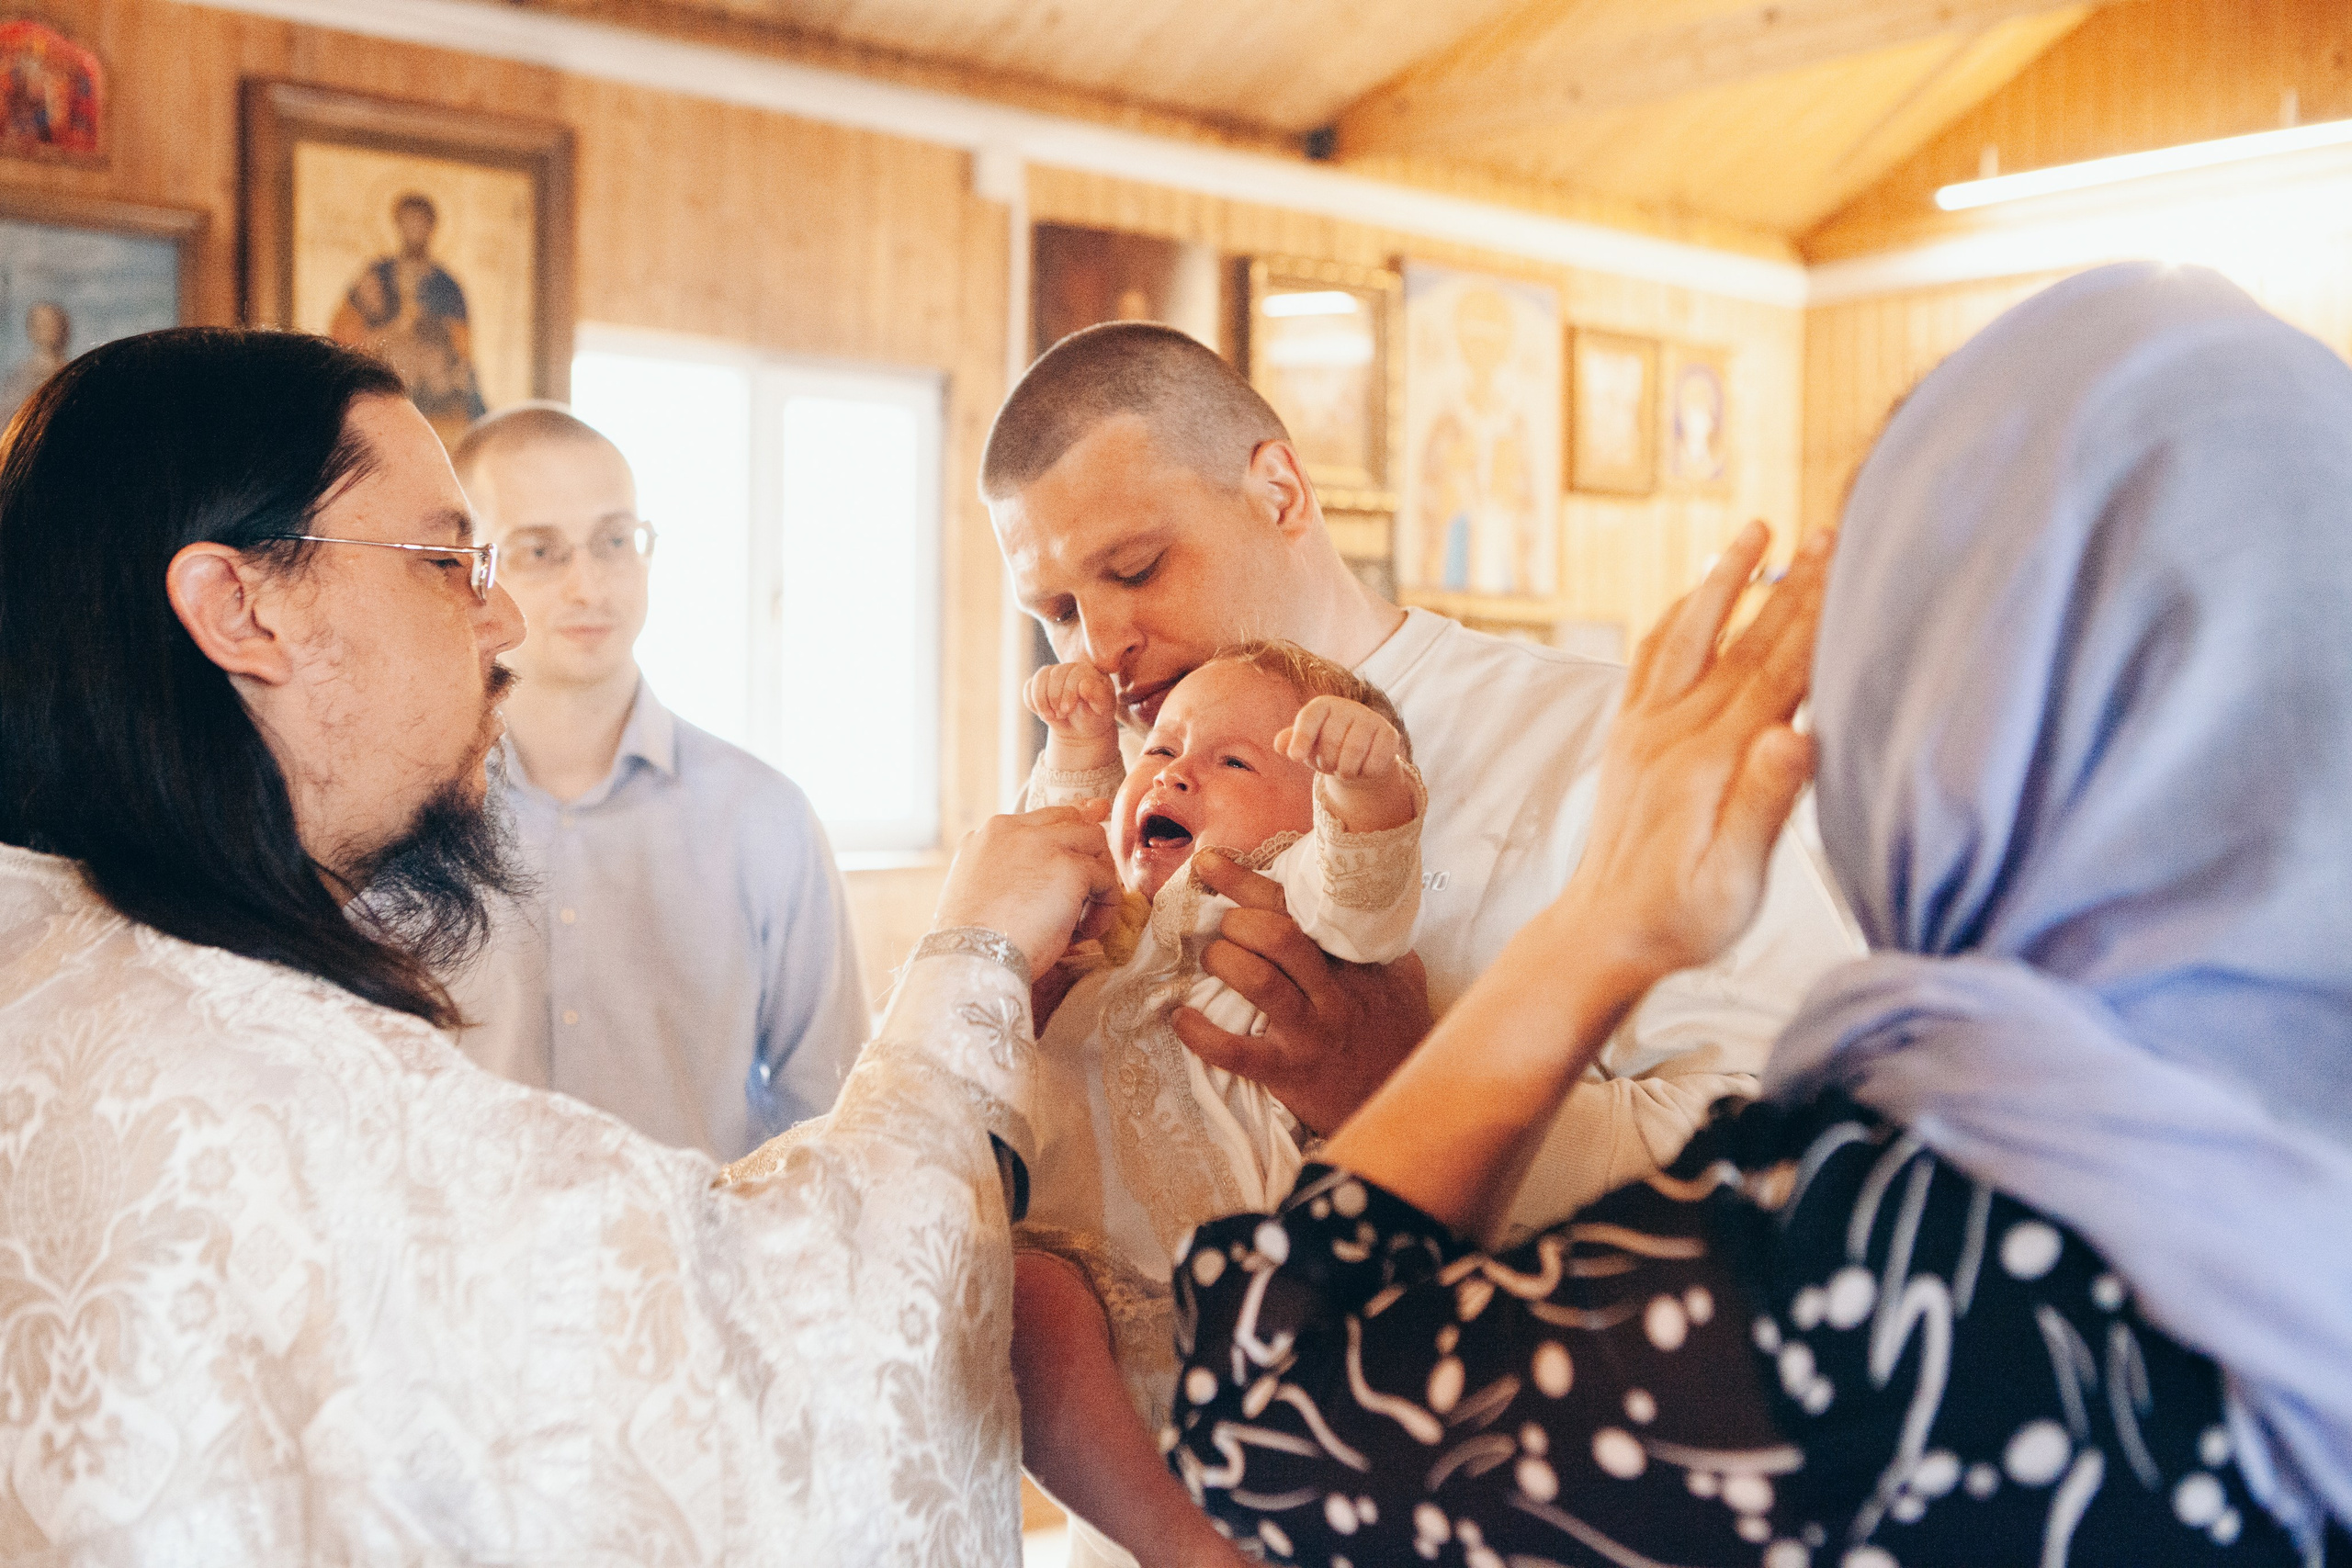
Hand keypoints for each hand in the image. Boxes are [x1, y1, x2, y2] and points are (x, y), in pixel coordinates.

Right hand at [931, 802, 1118, 975]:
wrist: (974, 957)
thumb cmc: (972, 941)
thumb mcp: (979, 890)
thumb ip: (1005, 871)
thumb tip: (1038, 879)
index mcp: (991, 834)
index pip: (1042, 818)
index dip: (1066, 831)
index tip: (1082, 843)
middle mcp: (1016, 829)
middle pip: (1071, 819)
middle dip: (1089, 848)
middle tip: (1096, 883)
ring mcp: (1045, 844)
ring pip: (1094, 840)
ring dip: (1099, 876)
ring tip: (1086, 916)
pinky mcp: (1070, 867)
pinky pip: (1106, 878)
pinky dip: (1105, 907)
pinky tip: (1088, 932)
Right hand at [1025, 661, 1117, 743]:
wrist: (1081, 729)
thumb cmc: (1095, 717)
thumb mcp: (1102, 709)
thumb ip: (1098, 696)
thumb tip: (1084, 684)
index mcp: (1089, 670)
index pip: (1074, 673)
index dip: (1067, 691)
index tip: (1067, 710)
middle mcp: (1070, 667)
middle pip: (1055, 674)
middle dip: (1054, 698)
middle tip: (1061, 715)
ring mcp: (1054, 674)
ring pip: (1039, 678)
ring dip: (1041, 701)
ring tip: (1050, 716)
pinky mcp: (1040, 684)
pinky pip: (1028, 687)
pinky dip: (1032, 702)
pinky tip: (1042, 713)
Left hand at [1169, 850, 1433, 1135]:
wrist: (1406, 1101)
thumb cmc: (1399, 1033)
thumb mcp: (1404, 978)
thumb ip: (1382, 942)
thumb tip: (1366, 902)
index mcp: (1353, 962)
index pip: (1298, 910)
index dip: (1248, 882)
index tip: (1209, 862)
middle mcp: (1332, 992)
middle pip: (1278, 937)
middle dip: (1238, 922)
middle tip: (1224, 926)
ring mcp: (1310, 1032)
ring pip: (1259, 982)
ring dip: (1223, 961)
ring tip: (1211, 959)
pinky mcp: (1289, 1072)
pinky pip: (1237, 1052)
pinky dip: (1201, 1035)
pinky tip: (1181, 1019)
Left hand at [1277, 695, 1400, 780]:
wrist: (1360, 755)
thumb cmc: (1326, 748)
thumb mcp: (1306, 746)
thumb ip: (1290, 743)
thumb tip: (1280, 744)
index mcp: (1323, 705)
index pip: (1309, 718)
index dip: (1301, 738)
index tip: (1294, 758)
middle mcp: (1348, 707)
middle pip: (1331, 742)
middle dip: (1327, 763)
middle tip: (1329, 765)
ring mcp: (1371, 718)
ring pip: (1353, 754)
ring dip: (1345, 772)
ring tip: (1344, 770)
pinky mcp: (1390, 734)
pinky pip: (1375, 762)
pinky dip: (1366, 773)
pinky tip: (1364, 768)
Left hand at [1556, 519, 1830, 982]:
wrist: (1603, 934)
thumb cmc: (1681, 919)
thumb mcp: (1733, 880)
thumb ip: (1764, 804)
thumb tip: (1797, 734)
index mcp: (1710, 759)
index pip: (1779, 672)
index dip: (1820, 617)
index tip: (1856, 565)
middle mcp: (1673, 730)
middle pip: (1745, 640)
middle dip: (1791, 582)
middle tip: (1830, 528)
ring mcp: (1646, 728)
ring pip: (1691, 634)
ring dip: (1726, 579)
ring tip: (1756, 529)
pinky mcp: (1629, 736)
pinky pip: (1652, 659)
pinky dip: (1678, 617)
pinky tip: (1697, 594)